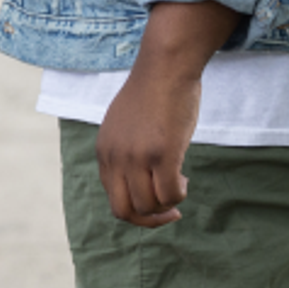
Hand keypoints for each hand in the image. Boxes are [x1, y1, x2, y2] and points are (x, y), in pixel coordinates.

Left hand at [94, 62, 199, 226]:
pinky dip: (179, 196)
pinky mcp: (161, 154)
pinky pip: (170, 195)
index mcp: (104, 151)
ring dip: (166, 205)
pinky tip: (184, 178)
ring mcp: (137, 156)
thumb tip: (139, 182)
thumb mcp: (125, 126)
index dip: (136, 207)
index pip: (112, 197)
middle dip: (148, 219)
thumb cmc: (152, 94)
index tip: (155, 198)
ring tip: (178, 184)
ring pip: (148, 207)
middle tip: (169, 211)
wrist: (165, 68)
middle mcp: (115, 157)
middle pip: (124, 211)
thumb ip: (125, 152)